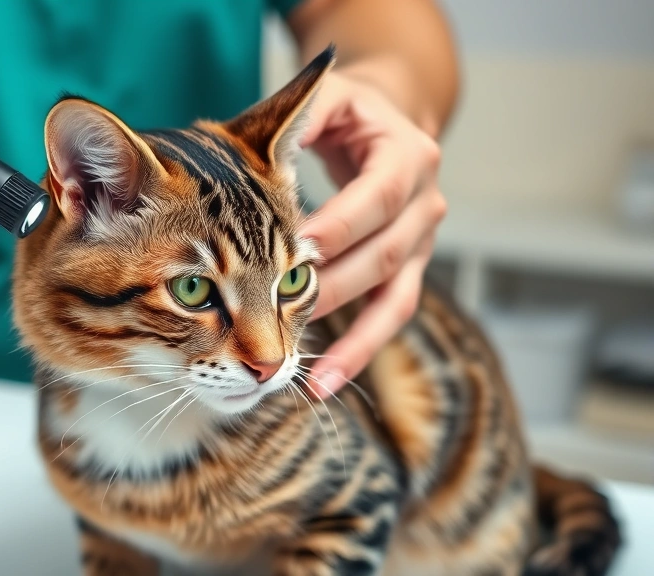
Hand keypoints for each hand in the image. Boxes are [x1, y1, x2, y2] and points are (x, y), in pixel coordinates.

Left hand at [298, 70, 446, 394]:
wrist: (390, 123)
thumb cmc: (346, 111)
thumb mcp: (328, 97)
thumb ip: (296, 117)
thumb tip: (252, 147)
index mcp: (408, 156)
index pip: (379, 195)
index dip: (340, 223)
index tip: (293, 247)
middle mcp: (425, 203)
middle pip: (385, 253)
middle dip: (332, 284)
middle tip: (279, 309)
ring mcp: (422, 245)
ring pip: (391, 297)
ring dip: (350, 339)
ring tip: (307, 374)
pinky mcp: (409, 273)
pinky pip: (388, 319)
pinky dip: (358, 353)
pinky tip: (325, 383)